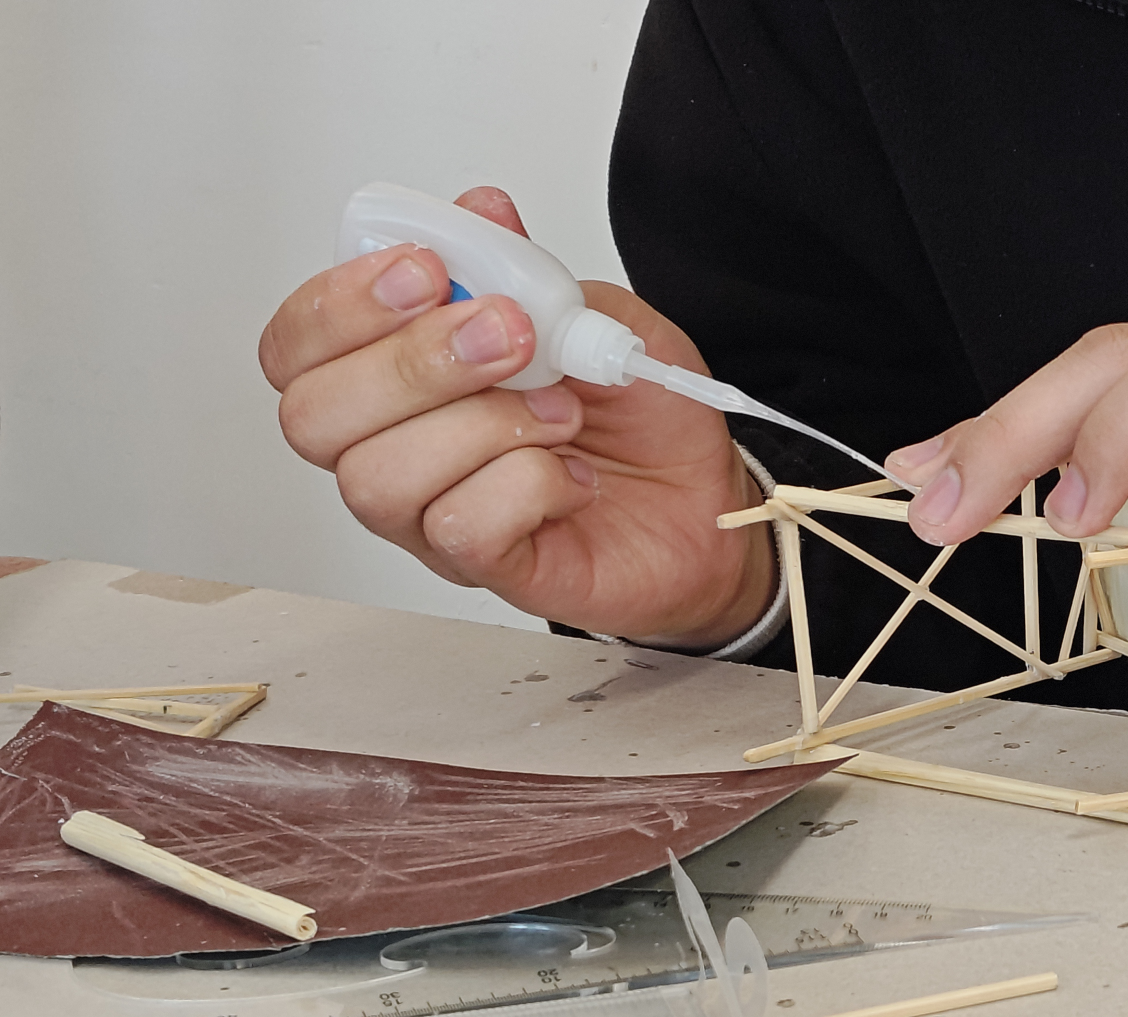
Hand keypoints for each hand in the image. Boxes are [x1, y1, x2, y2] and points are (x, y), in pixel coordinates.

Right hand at [258, 187, 773, 644]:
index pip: (295, 347)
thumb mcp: (591, 313)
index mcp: (397, 376)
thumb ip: (524, 269)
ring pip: (378, 479)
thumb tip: (478, 211)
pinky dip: (528, 484)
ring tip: (562, 411)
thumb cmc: (637, 414)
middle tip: (509, 337)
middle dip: (410, 362)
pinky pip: (461, 529)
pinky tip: (571, 473)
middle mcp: (396, 450)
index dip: (338, 305)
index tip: (425, 271)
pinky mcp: (491, 568)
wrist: (706, 497)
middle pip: (314, 416)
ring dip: (483, 424)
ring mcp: (433, 517)